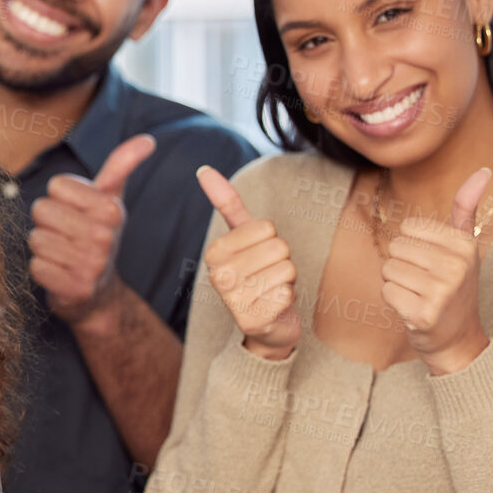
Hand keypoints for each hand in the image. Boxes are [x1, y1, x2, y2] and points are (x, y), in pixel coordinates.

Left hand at [29, 135, 156, 326]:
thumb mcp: (111, 200)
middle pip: (41, 209)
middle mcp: (104, 237)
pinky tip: (59, 273)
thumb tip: (147, 140)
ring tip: (63, 254)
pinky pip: (35, 267)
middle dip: (48, 222)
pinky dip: (41, 270)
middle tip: (66, 236)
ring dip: (43, 247)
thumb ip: (121, 166)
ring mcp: (91, 265)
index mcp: (112, 209)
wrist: (99, 294)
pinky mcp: (74, 289)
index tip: (75, 213)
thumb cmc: (98, 237)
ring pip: (36, 238)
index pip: (56, 185)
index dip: (59, 199)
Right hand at [196, 166, 300, 359]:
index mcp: (213, 252)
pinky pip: (288, 293)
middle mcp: (218, 276)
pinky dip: (287, 300)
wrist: (266, 324)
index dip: (271, 240)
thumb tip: (204, 168)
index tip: (259, 256)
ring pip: (286, 269)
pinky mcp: (252, 321)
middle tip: (268, 275)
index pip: (266, 227)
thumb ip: (226, 203)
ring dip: (286, 280)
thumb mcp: (242, 238)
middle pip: (278, 247)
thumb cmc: (256, 273)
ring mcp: (233, 301)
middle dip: (282, 260)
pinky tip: (273, 307)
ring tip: (271, 290)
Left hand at [380, 168, 492, 374]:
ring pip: (388, 269)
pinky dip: (394, 301)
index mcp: (464, 245)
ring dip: (397, 283)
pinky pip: (386, 291)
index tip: (433, 263)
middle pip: (395, 247)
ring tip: (419, 295)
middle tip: (424, 282)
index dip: (413, 246)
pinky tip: (413, 309)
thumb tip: (483, 170)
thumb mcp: (465, 246)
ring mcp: (440, 291)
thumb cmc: (455, 287)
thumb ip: (466, 209)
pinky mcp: (423, 314)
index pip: (409, 228)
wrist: (458, 339)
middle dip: (403, 265)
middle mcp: (456, 266)